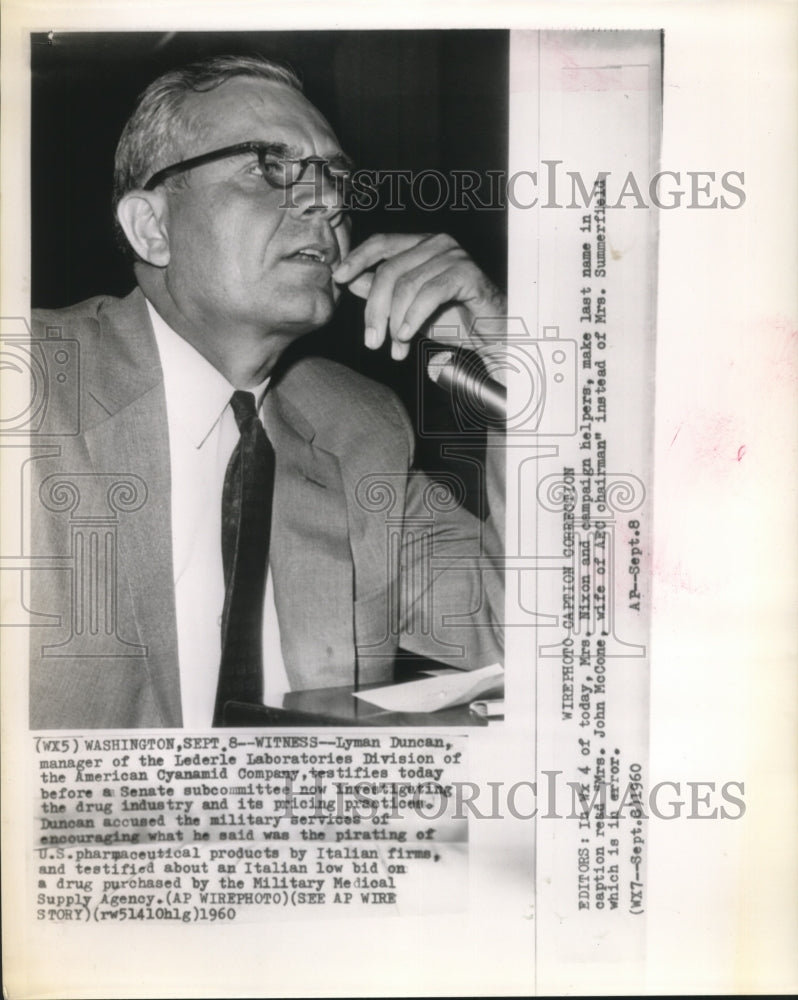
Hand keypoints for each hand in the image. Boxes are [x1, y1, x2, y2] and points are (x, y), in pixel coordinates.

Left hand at [331, 233, 506, 359]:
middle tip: (372, 341)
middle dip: (375, 310)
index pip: (382, 242)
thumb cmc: (455, 321)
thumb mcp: (409, 310)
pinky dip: (413, 318)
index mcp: (422, 246)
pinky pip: (430, 293)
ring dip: (396, 322)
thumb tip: (350, 280)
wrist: (493, 339)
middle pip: (390, 270)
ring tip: (394, 349)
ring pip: (407, 284)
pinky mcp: (469, 274)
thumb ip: (383, 293)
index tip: (338, 278)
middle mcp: (438, 244)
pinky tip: (406, 337)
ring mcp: (455, 256)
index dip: (358, 258)